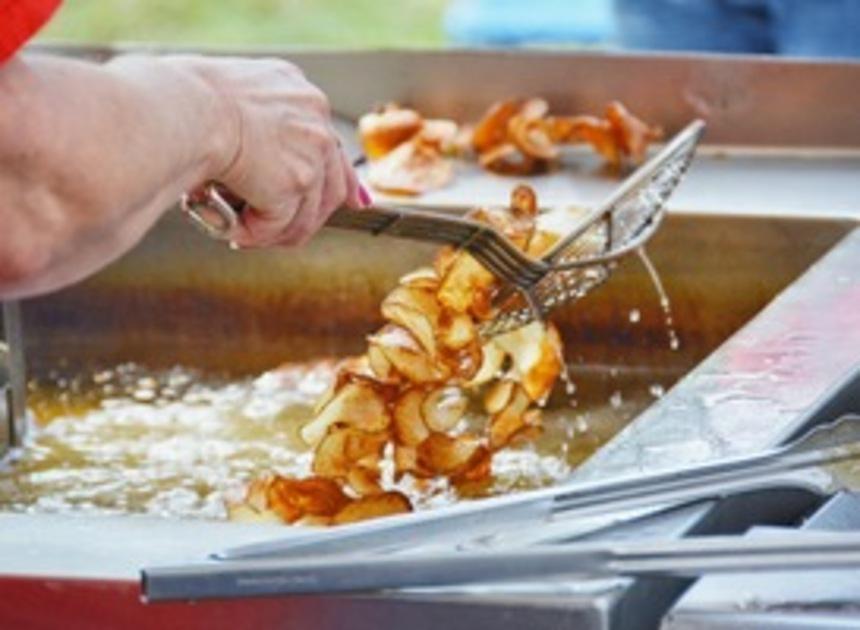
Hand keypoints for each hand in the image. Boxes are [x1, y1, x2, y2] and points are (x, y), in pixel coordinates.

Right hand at [179, 56, 368, 246]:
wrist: (183, 107)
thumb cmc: (181, 100)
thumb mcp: (226, 100)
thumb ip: (247, 124)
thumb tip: (245, 160)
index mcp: (299, 93)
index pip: (331, 142)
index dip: (342, 176)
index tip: (357, 200)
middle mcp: (314, 119)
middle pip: (331, 184)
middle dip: (309, 218)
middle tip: (277, 236)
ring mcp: (311, 152)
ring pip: (307, 213)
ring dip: (276, 232)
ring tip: (244, 237)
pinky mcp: (296, 183)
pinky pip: (280, 225)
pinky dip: (255, 235)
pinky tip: (233, 233)